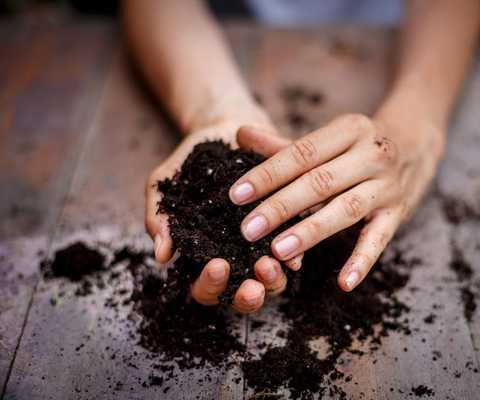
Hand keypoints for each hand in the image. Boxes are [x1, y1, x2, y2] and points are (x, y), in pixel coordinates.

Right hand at [145, 119, 296, 312]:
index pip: (204, 290)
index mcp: (203, 257)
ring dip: (273, 282)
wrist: (223, 130)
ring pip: (271, 281)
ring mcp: (262, 247)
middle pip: (241, 295)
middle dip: (247, 297)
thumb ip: (158, 219)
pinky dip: (295, 256)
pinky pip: (294, 250)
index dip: (210, 286)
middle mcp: (235, 259)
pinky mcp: (286, 229)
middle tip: (252, 286)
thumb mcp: (164, 186)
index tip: (217, 266)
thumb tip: (161, 255)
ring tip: (271, 266)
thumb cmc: (188, 163)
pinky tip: (295, 254)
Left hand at [229, 113, 444, 290]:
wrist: (415, 144)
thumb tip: (239, 133)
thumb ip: (283, 144)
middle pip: (320, 182)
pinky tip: (343, 283)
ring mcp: (388, 185)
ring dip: (310, 231)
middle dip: (281, 207)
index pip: (302, 153)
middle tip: (248, 230)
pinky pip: (379, 240)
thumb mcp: (328, 138)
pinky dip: (362, 262)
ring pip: (345, 209)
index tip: (236, 195)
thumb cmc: (357, 145)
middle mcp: (372, 154)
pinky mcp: (398, 213)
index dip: (268, 174)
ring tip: (278, 251)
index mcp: (349, 129)